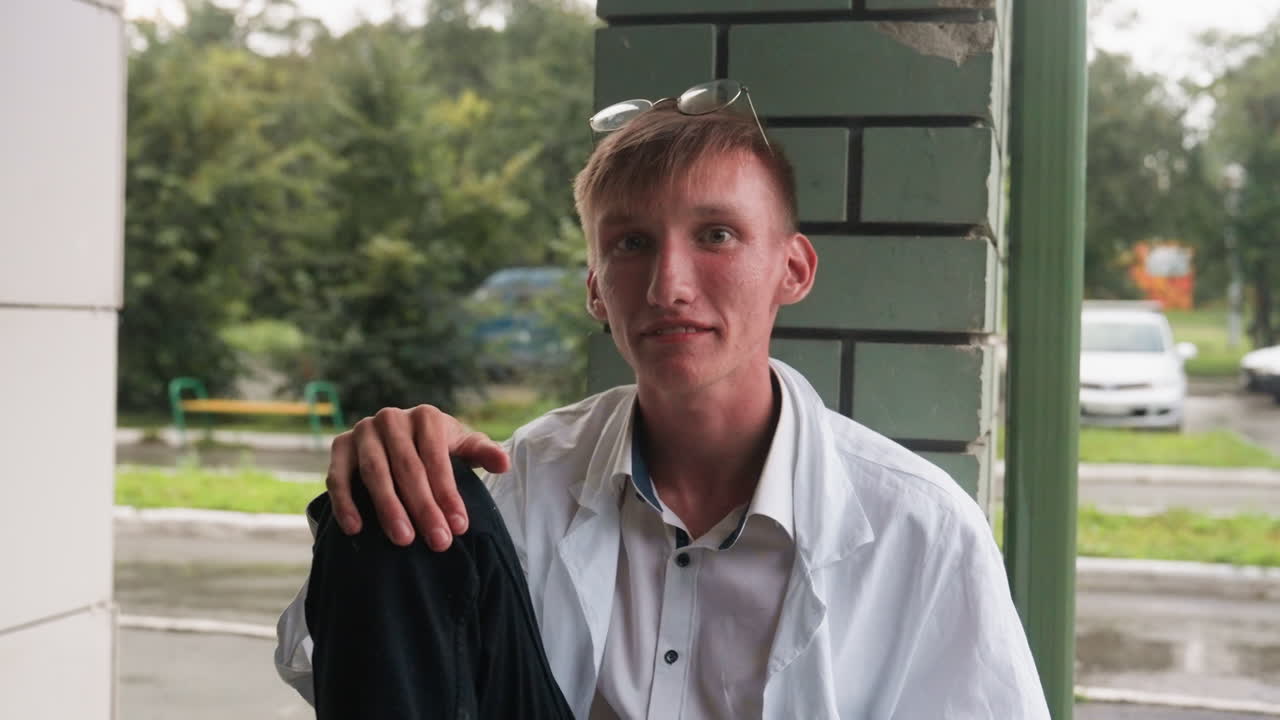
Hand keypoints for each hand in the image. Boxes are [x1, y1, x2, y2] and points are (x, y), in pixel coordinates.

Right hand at [326, 405, 509, 549]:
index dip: (448, 493)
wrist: (396, 441)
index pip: (437, 458)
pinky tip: (356, 528)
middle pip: (408, 468)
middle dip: (424, 508)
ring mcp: (362, 430)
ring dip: (389, 508)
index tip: (459, 526)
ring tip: (404, 540)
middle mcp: (391, 418)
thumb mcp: (462, 447)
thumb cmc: (437, 449)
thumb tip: (503, 463)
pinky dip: (345, 502)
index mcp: (426, 417)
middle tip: (438, 542)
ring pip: (375, 473)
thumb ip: (482, 452)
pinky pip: (338, 477)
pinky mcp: (339, 446)